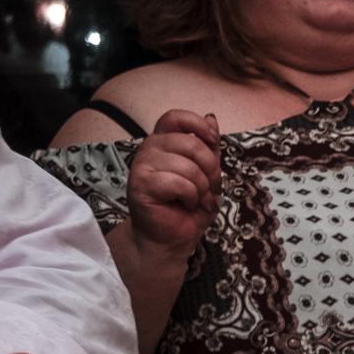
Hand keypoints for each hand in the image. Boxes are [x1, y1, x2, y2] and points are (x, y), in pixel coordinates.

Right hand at [127, 109, 221, 261]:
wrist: (173, 236)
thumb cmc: (189, 205)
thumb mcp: (208, 174)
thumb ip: (209, 147)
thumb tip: (211, 117)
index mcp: (165, 141)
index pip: (176, 117)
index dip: (198, 126)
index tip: (213, 142)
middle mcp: (150, 148)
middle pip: (190, 143)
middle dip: (210, 169)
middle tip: (208, 188)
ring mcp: (142, 165)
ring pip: (187, 166)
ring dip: (202, 188)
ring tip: (196, 200)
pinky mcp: (140, 184)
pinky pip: (178, 183)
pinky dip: (191, 197)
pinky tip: (184, 204)